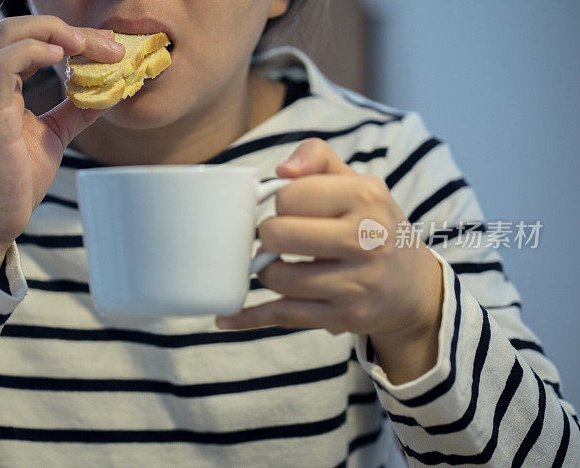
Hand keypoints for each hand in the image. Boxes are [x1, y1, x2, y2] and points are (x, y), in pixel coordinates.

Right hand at [0, 16, 124, 280]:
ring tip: (91, 48)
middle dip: (68, 29)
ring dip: (57, 34)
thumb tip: (108, 93)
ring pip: (10, 36)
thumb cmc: (11, 182)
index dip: (71, 36)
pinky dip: (34, 51)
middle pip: (19, 28)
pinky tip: (62, 56)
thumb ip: (74, 111)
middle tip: (108, 45)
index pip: (30, 40)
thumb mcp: (52, 137)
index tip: (107, 46)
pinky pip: (3, 64)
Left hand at [215, 138, 443, 382]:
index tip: (291, 210)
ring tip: (277, 264)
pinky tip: (226, 317)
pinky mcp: (344, 317)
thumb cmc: (372, 225)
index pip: (290, 194)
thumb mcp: (357, 182)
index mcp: (366, 197)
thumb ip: (317, 157)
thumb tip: (282, 170)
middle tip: (278, 239)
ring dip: (265, 271)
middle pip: (278, 235)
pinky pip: (283, 316)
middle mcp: (367, 240)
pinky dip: (249, 318)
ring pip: (278, 277)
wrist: (413, 286)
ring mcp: (357, 283)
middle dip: (267, 237)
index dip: (280, 202)